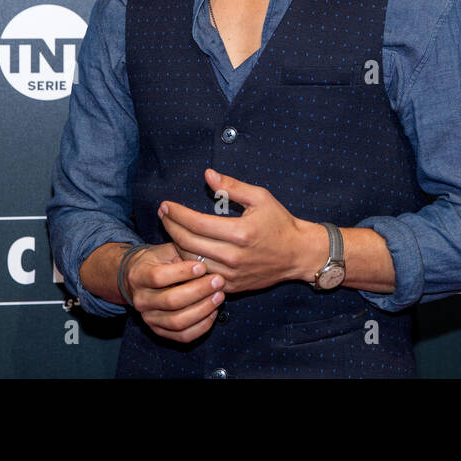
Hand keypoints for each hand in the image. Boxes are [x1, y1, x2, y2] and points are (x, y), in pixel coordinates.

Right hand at [123, 241, 225, 342]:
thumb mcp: (164, 251)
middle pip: (170, 301)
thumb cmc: (157, 262)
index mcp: (139, 276)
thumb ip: (181, 252)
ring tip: (219, 296)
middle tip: (218, 281)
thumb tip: (205, 258)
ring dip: (203, 309)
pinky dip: (201, 326)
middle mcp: (141, 300)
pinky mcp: (159, 331)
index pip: (158, 277)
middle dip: (199, 291)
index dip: (182, 272)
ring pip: (178, 321)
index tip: (203, 267)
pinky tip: (213, 312)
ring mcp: (149, 318)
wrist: (140, 280)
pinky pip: (183, 336)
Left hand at [158, 169, 322, 293]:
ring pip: (191, 261)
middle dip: (170, 226)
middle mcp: (233, 256)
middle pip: (188, 242)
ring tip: (170, 229)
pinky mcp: (232, 286)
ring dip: (176, 244)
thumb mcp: (259, 197)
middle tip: (163, 214)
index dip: (177, 213)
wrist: (297, 254)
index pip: (196, 223)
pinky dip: (189, 262)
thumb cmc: (279, 222)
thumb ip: (232, 186)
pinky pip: (202, 275)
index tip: (166, 205)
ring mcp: (231, 275)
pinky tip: (184, 249)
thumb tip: (207, 174)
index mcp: (240, 233)